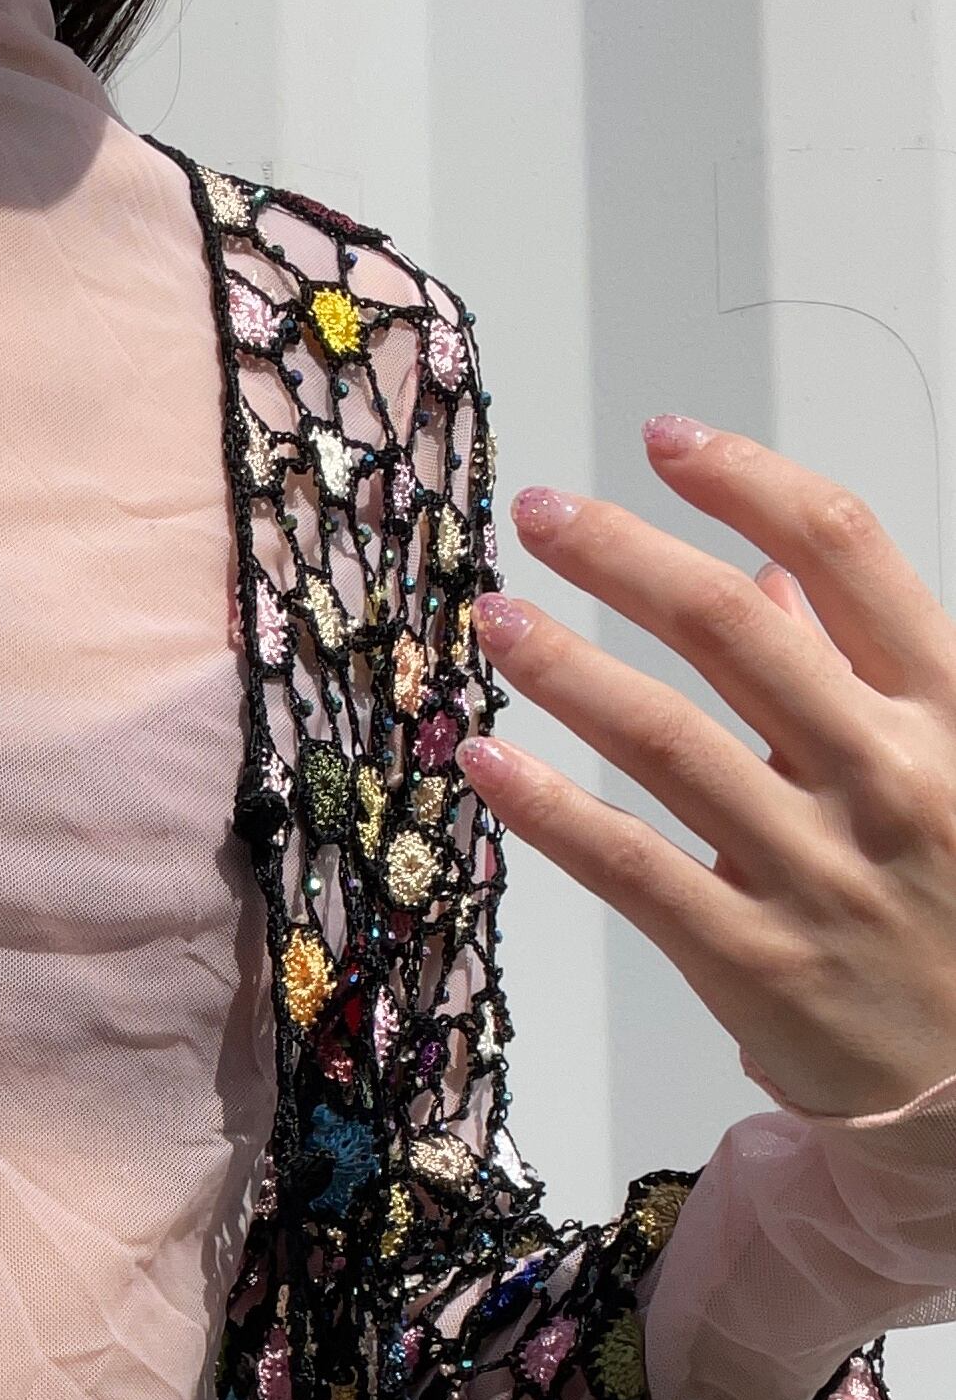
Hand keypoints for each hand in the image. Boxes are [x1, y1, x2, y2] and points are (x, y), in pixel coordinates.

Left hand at [463, 418, 955, 1118]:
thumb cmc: (954, 897)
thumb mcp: (945, 759)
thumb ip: (855, 665)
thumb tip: (762, 570)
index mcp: (947, 708)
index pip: (846, 552)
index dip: (747, 480)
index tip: (667, 440)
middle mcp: (884, 774)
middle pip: (734, 626)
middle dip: (625, 556)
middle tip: (540, 515)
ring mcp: (815, 870)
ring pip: (666, 737)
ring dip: (566, 665)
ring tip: (496, 615)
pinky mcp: (751, 960)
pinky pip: (631, 866)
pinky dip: (551, 809)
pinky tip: (490, 759)